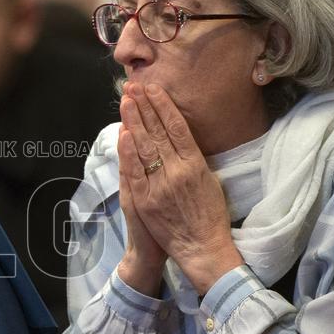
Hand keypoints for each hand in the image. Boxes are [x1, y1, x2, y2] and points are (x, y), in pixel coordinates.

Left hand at [117, 82, 242, 294]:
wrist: (202, 247)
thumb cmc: (209, 215)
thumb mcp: (210, 181)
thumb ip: (194, 160)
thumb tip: (180, 138)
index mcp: (196, 164)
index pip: (176, 127)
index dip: (163, 106)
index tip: (153, 89)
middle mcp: (177, 170)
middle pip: (157, 131)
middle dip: (144, 107)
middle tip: (133, 86)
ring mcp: (160, 185)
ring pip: (144, 146)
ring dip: (134, 121)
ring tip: (126, 101)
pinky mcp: (145, 200)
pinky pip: (135, 171)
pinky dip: (128, 151)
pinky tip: (123, 133)